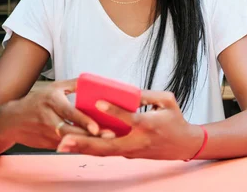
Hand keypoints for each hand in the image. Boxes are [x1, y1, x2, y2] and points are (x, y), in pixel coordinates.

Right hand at [7, 78, 106, 149]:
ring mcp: (46, 133)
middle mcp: (48, 118)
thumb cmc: (36, 101)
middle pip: (71, 130)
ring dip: (86, 143)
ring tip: (104, 143)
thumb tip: (91, 80)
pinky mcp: (46, 144)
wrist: (11, 120)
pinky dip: (78, 147)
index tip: (96, 128)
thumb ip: (72, 84)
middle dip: (89, 135)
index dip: (83, 121)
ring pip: (69, 141)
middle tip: (108, 136)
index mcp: (51, 101)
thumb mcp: (53, 88)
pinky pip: (65, 146)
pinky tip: (92, 146)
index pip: (69, 113)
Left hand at [56, 90, 204, 159]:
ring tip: (62, 145)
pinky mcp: (129, 154)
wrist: (184, 145)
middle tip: (64, 139)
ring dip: (83, 149)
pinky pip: (108, 152)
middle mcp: (137, 141)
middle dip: (84, 142)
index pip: (129, 118)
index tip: (98, 102)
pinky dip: (91, 149)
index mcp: (148, 124)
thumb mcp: (167, 101)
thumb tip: (126, 91)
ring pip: (104, 152)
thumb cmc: (175, 120)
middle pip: (107, 144)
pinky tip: (76, 144)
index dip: (114, 110)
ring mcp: (132, 151)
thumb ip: (147, 95)